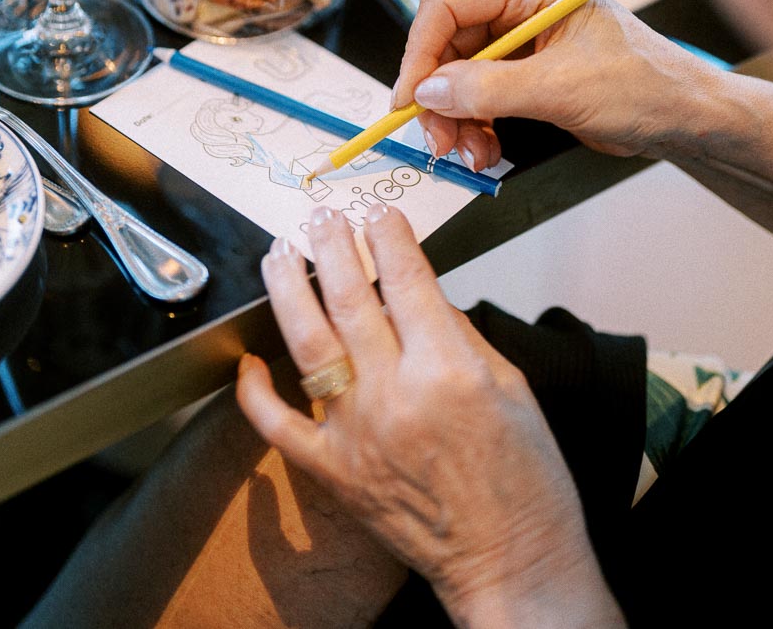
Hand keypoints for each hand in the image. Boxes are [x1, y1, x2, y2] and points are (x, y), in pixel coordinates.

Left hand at [237, 205, 622, 627]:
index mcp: (448, 368)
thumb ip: (459, 332)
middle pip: (348, 295)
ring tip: (281, 252)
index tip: (377, 212)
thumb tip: (417, 290)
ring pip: (307, 340)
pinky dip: (255, 390)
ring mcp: (356, 431)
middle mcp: (396, 394)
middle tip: (323, 216)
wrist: (511, 560)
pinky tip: (249, 357)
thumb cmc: (524, 480)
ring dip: (289, 286)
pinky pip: (278, 423)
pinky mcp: (333, 469)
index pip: (405, 276)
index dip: (386, 233)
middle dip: (332, 243)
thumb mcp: (511, 385)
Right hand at [393, 0, 714, 170]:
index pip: (449, 2)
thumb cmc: (645, 87)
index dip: (421, 51)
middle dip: (439, 95)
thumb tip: (429, 93)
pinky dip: (474, 121)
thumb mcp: (562, 89)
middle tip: (439, 139)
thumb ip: (489, 89)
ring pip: (457, 71)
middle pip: (448, 40)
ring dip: (456, 116)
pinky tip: (485, 148)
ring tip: (470, 152)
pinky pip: (478, 89)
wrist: (683, 117)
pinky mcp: (524, 64)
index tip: (410, 98)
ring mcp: (521, 32)